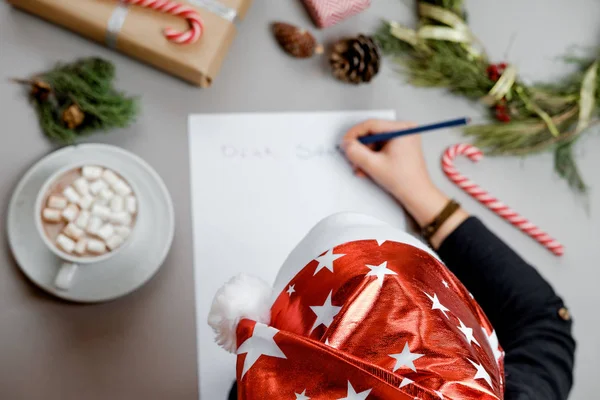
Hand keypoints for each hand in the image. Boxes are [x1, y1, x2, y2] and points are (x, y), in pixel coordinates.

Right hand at [342, 119, 467, 246]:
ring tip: (363, 168)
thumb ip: (356, 153)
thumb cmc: (405, 181)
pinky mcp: (401, 146)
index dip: (354, 134)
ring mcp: (403, 138)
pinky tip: (370, 168)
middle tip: (353, 159)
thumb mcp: (374, 166)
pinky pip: (381, 147)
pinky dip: (373, 158)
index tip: (345, 142)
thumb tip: (347, 144)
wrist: (417, 195)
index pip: (371, 125)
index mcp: (402, 129)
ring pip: (375, 142)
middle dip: (361, 149)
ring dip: (365, 156)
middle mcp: (404, 130)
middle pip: (372, 134)